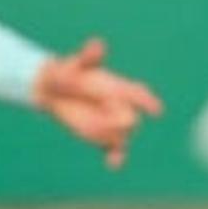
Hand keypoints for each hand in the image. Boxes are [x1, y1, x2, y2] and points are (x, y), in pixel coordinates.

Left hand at [33, 37, 163, 168]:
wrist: (52, 89)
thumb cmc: (67, 72)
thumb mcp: (75, 63)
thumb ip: (88, 57)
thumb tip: (98, 45)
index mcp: (118, 87)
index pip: (137, 93)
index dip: (147, 101)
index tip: (156, 111)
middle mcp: (118, 105)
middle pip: (129, 119)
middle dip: (119, 120)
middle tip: (100, 114)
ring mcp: (111, 122)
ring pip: (121, 135)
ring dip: (111, 136)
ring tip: (89, 126)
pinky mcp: (101, 136)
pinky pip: (114, 149)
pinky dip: (116, 157)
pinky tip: (113, 163)